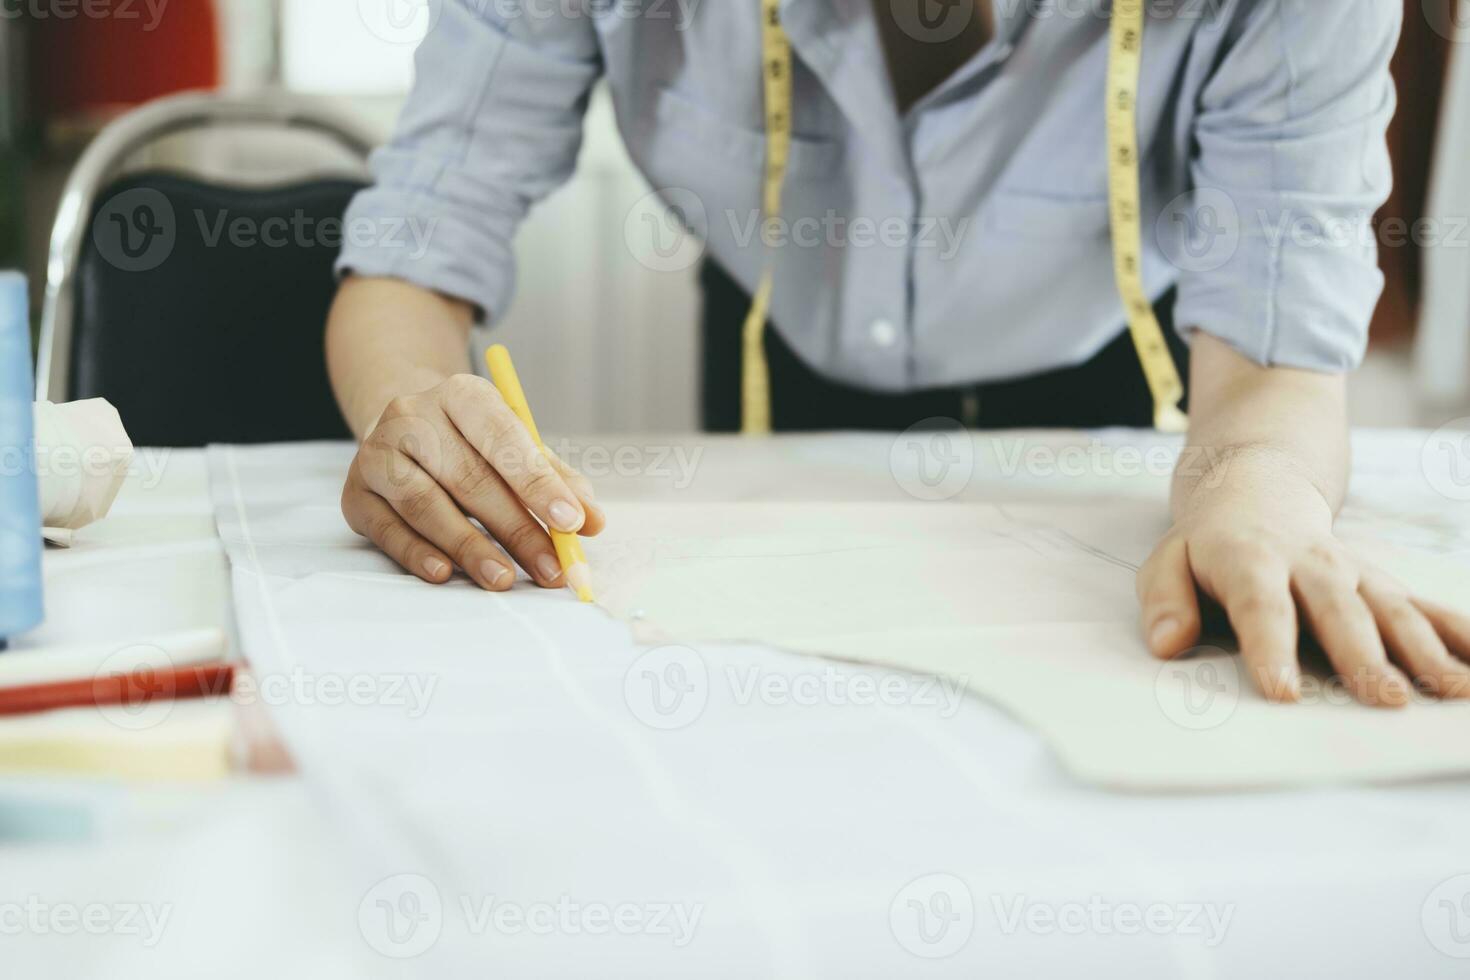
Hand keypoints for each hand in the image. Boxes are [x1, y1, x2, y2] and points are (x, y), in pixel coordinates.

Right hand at [341, 373, 604, 589]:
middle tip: (551, 567)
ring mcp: (378, 454)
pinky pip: (388, 529)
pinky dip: (418, 553)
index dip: (538, 482)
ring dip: (469, 547)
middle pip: (469, 477)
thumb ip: (554, 479)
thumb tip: (591, 522)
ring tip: (504, 579)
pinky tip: (447, 573)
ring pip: (426, 505)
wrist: (399, 428)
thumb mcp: (514, 446)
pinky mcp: (356, 494)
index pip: (502, 437)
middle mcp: (412, 416)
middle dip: (516, 528)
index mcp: (461, 395)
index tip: (571, 522)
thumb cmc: (470, 443)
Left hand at [1137, 472, 1469, 705]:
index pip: (1262, 607)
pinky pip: (1426, 607)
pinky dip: (1460, 634)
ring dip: (1424, 649)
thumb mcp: (1167, 562)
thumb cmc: (1207, 546)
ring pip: (1392, 608)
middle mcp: (1312, 564)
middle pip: (1339, 610)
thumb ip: (1164, 601)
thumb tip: (1167, 644)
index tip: (1283, 692)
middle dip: (1363, 655)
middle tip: (1385, 699)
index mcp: (1252, 560)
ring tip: (1449, 690)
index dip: (1271, 648)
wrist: (1256, 491)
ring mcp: (1355, 572)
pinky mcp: (1383, 582)